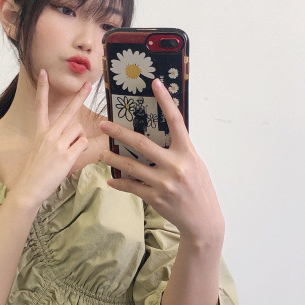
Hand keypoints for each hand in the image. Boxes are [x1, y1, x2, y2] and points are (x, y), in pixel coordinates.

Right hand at [12, 69, 89, 206]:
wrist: (29, 188)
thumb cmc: (34, 171)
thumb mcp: (38, 149)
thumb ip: (51, 138)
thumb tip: (72, 133)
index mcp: (39, 132)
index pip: (40, 105)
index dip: (42, 88)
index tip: (44, 72)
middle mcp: (48, 134)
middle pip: (69, 112)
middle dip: (80, 97)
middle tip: (88, 84)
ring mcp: (58, 144)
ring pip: (79, 131)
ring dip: (78, 140)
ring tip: (68, 153)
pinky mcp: (67, 155)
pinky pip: (82, 144)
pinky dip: (80, 150)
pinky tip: (71, 158)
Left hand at [99, 78, 223, 244]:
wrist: (203, 220)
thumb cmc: (200, 189)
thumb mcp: (196, 165)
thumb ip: (180, 150)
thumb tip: (163, 134)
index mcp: (187, 153)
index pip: (175, 121)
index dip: (166, 101)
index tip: (155, 84)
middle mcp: (175, 165)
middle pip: (142, 144)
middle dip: (120, 133)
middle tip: (104, 125)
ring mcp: (164, 183)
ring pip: (131, 167)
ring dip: (113, 159)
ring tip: (101, 154)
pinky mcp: (155, 197)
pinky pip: (132, 187)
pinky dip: (120, 183)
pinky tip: (111, 181)